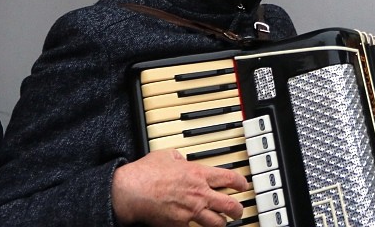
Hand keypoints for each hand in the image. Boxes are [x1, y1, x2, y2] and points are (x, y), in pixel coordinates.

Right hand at [112, 149, 247, 226]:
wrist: (132, 191)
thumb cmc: (146, 173)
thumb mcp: (167, 154)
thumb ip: (179, 157)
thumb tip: (180, 158)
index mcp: (198, 174)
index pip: (229, 178)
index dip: (241, 182)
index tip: (243, 185)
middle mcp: (199, 194)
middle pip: (229, 204)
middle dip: (237, 209)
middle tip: (238, 210)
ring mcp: (190, 211)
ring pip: (216, 222)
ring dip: (222, 222)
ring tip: (223, 222)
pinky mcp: (179, 224)